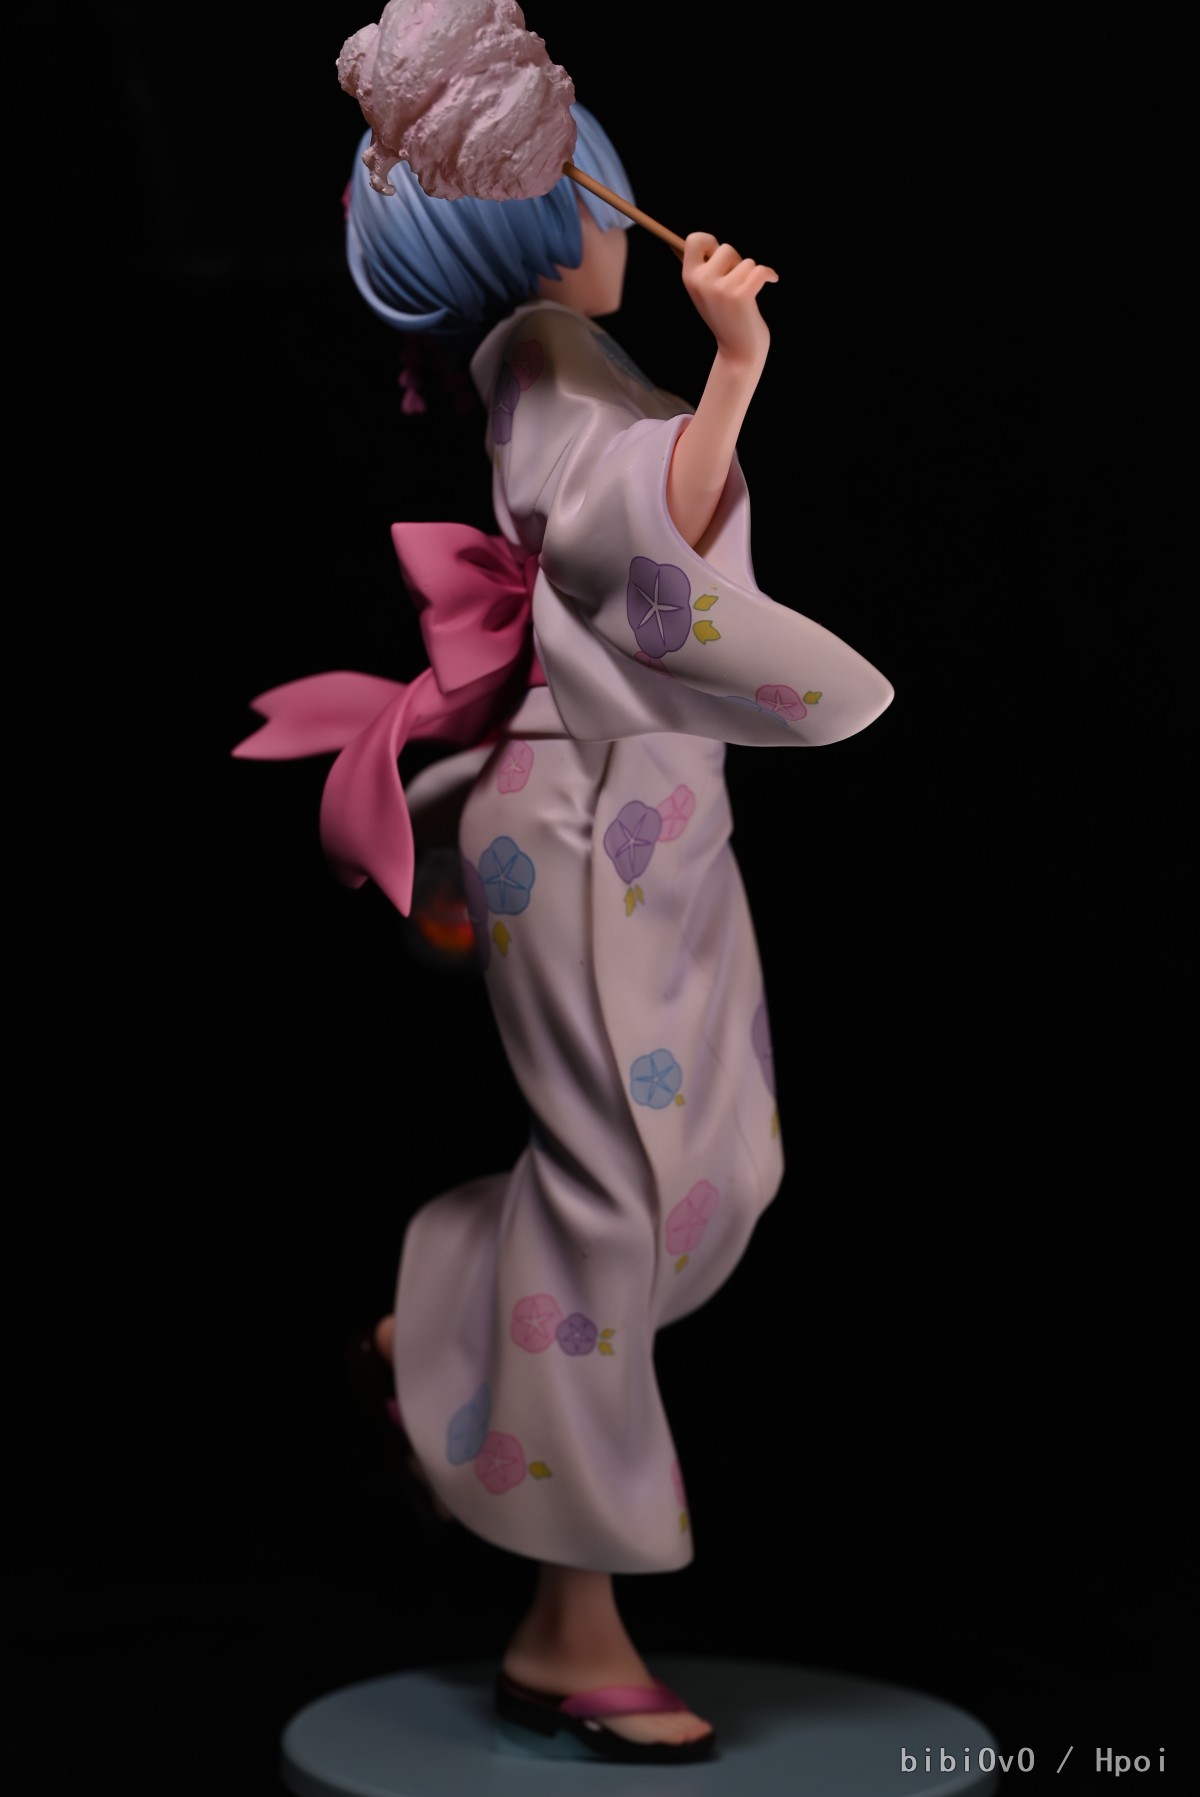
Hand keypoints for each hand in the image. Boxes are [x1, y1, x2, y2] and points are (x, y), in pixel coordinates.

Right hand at [681, 232, 778, 368]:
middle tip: (737, 283)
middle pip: (727, 248)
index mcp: (689, 278)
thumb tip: (701, 244)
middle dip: (737, 262)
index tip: (719, 255)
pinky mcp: (741, 296)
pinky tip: (772, 280)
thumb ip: (705, 269)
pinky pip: (760, 270)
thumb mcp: (707, 293)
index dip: (710, 242)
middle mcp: (702, 282)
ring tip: (746, 294)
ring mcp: (721, 290)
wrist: (738, 353)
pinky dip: (769, 275)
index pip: (694, 239)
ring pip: (747, 262)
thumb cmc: (726, 319)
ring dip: (751, 275)